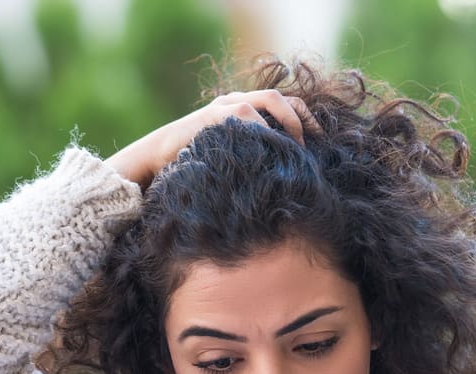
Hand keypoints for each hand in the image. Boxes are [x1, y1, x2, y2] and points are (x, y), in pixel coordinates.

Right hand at [107, 89, 317, 190]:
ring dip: (282, 127)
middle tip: (307, 146)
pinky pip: (246, 119)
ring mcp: (224, 106)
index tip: (318, 140)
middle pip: (279, 97)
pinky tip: (268, 156)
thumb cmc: (195, 161)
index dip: (304, 118)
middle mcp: (235, 101)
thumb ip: (252, 154)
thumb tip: (283, 174)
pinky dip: (262, 135)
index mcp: (242, 108)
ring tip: (290, 151)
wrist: (157, 156)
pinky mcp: (214, 116)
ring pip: (265, 103)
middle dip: (298, 120)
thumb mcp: (230, 155)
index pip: (283, 102)